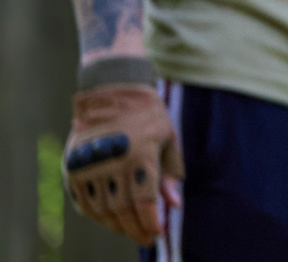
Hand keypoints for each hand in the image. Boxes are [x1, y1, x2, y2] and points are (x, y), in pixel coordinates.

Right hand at [65, 81, 181, 242]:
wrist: (111, 90)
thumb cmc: (147, 114)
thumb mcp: (168, 137)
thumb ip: (171, 172)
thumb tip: (174, 204)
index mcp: (139, 154)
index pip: (144, 199)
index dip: (150, 221)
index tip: (158, 233)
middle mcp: (111, 161)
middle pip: (122, 209)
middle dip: (135, 228)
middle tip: (146, 238)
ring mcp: (89, 165)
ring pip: (101, 208)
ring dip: (116, 224)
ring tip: (129, 228)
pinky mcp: (72, 166)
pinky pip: (82, 201)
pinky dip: (96, 214)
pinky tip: (108, 217)